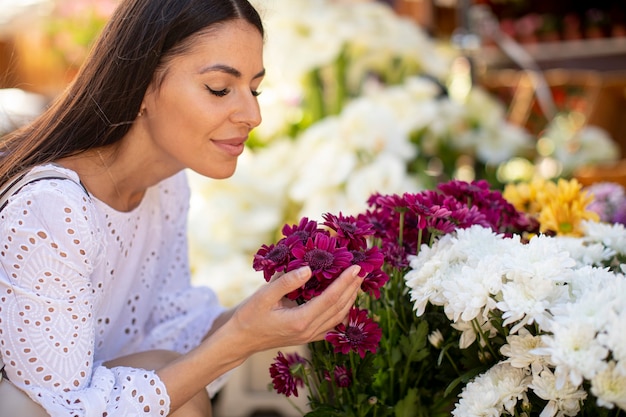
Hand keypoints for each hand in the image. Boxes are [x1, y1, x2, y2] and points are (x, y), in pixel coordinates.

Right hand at [230, 265, 362, 352]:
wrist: (241, 340)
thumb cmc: (249, 316)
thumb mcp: (264, 295)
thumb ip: (287, 282)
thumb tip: (310, 269)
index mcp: (300, 320)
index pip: (331, 298)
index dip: (345, 282)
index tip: (356, 267)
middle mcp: (309, 331)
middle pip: (339, 308)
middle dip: (353, 288)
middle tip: (362, 270)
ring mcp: (310, 336)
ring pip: (339, 317)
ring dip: (350, 299)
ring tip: (357, 281)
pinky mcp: (308, 336)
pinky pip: (332, 324)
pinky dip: (342, 310)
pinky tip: (345, 299)